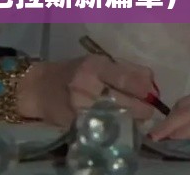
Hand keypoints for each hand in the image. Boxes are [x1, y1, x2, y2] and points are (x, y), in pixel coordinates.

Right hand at [18, 55, 156, 126]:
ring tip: (132, 114)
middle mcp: (87, 87)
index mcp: (94, 66)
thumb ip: (125, 69)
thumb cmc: (73, 72)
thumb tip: (151, 83)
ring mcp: (82, 109)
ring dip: (132, 118)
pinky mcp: (78, 125)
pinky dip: (118, 127)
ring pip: (121, 119)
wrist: (39, 89)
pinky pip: (108, 129)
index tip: (151, 93)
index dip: (145, 89)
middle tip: (146, 108)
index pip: (127, 79)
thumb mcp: (97, 62)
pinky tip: (119, 122)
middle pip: (128, 103)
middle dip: (143, 108)